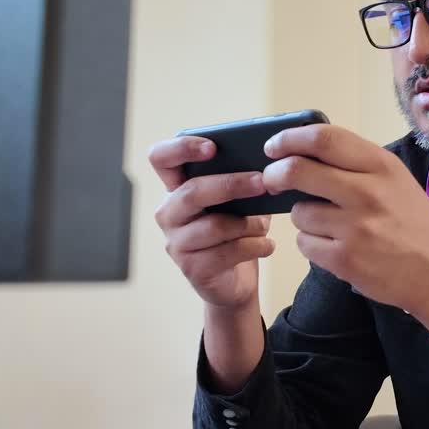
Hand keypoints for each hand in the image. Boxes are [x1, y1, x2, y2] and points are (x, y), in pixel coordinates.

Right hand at [148, 136, 275, 308]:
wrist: (235, 281)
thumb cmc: (237, 232)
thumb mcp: (240, 202)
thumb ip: (244, 181)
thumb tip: (268, 165)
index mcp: (177, 188)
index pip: (161, 158)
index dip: (181, 148)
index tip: (212, 147)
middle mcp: (169, 213)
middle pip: (192, 191)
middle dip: (232, 184)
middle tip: (263, 182)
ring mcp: (176, 243)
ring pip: (214, 225)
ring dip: (249, 224)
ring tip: (264, 226)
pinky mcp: (192, 268)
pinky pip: (227, 252)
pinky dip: (255, 246)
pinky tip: (267, 246)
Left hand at [260, 125, 428, 320]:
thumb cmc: (414, 225)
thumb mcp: (395, 181)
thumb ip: (357, 164)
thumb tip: (306, 151)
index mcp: (381, 165)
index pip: (324, 138)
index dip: (290, 139)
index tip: (274, 146)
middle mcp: (367, 191)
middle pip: (297, 170)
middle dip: (274, 174)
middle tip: (271, 180)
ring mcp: (355, 226)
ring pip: (299, 212)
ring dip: (304, 218)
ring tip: (330, 226)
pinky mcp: (345, 259)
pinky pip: (305, 243)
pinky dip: (312, 245)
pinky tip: (335, 247)